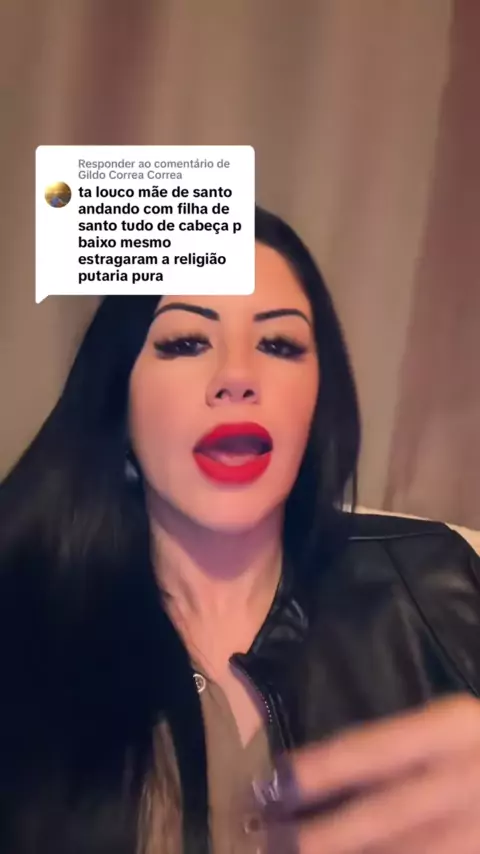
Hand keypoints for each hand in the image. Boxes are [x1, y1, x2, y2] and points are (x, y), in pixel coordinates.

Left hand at [254, 695, 479, 852]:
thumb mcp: (450, 731)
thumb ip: (401, 749)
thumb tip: (311, 777)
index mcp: (453, 728)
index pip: (372, 751)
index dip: (316, 771)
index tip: (267, 784)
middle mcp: (467, 777)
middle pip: (382, 816)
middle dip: (317, 835)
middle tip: (261, 839)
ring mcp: (478, 829)